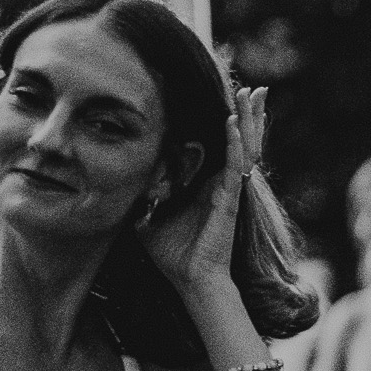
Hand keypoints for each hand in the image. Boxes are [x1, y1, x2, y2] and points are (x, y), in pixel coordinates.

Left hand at [141, 85, 263, 297]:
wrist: (192, 281)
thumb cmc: (173, 255)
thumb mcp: (146, 220)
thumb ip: (138, 200)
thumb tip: (117, 185)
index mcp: (206, 186)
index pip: (218, 147)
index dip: (227, 124)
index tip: (227, 100)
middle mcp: (221, 185)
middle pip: (239, 142)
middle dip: (247, 114)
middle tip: (253, 89)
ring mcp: (228, 191)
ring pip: (243, 148)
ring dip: (248, 120)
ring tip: (253, 94)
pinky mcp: (229, 200)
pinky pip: (234, 166)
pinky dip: (234, 143)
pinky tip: (232, 122)